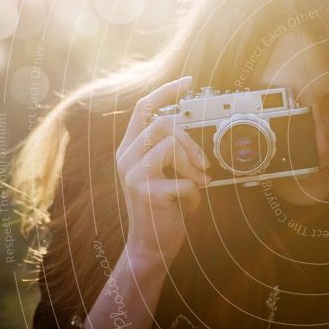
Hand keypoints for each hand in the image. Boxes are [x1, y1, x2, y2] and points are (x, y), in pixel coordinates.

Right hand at [115, 76, 211, 268]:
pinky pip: (185, 179)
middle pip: (164, 123)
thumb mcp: (160, 174)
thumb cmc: (162, 208)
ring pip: (172, 143)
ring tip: (196, 186)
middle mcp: (126, 158)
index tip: (188, 81)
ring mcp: (134, 173)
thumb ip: (167, 151)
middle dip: (191, 142)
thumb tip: (189, 130)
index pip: (144, 108)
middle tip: (203, 164)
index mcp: (130, 150)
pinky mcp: (147, 191)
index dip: (167, 91)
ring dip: (193, 166)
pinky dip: (195, 195)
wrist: (150, 246)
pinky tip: (187, 207)